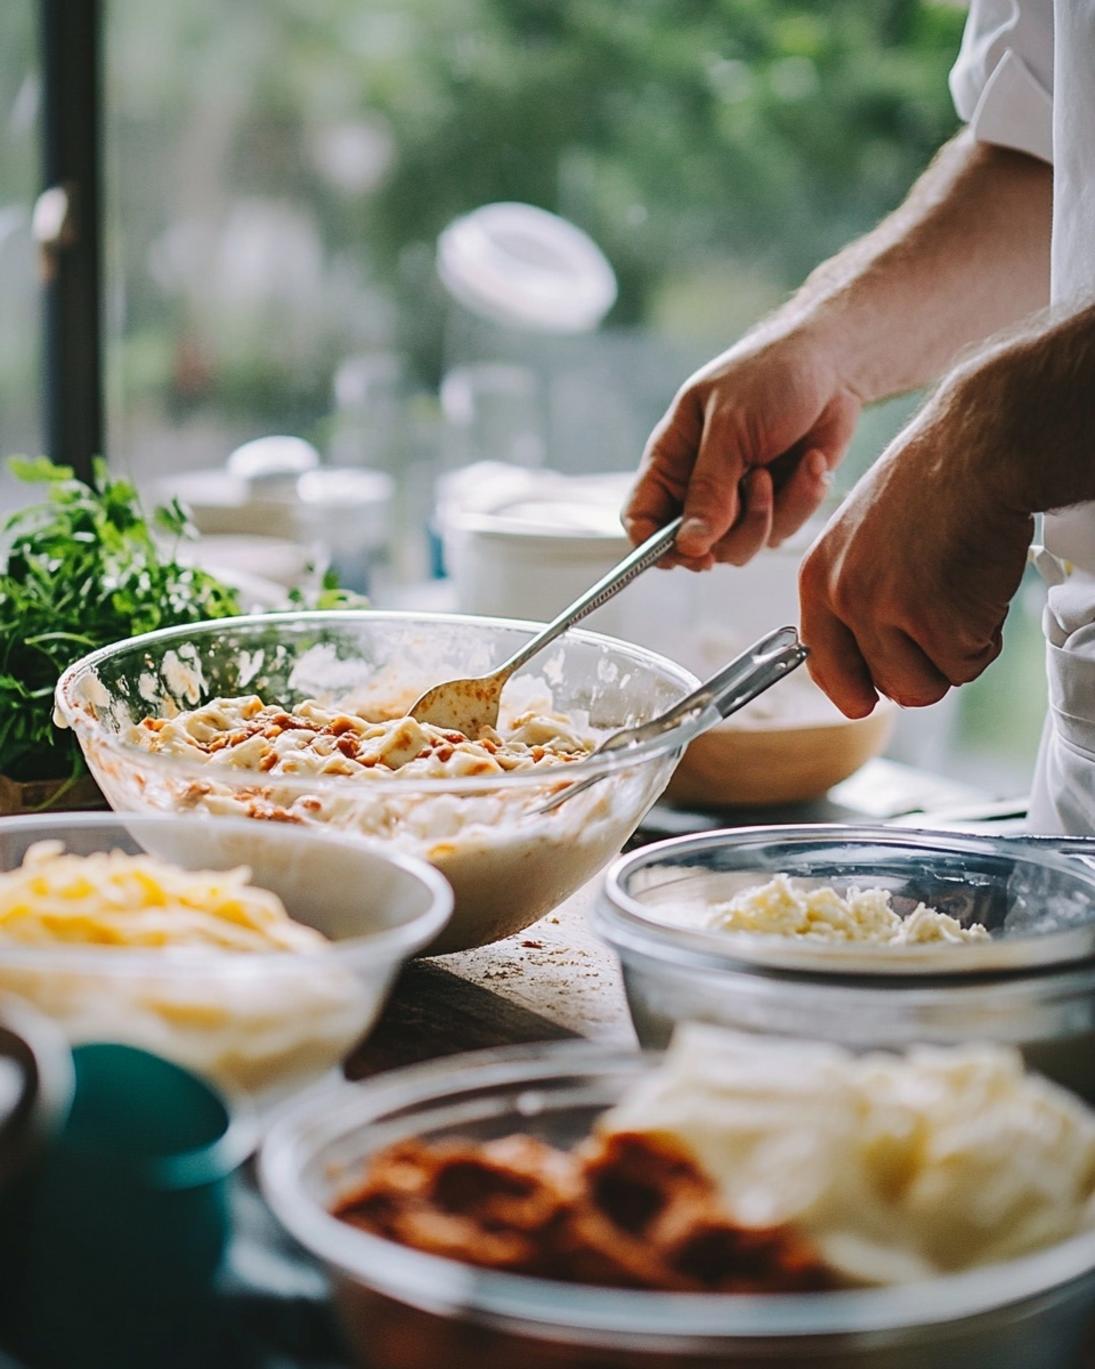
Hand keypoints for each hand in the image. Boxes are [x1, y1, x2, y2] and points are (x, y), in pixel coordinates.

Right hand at [624, 328, 861, 568]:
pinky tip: (810, 461)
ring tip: (779, 466)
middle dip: (727, 532)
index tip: (686, 552)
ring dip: (767, 512)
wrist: (830, 365)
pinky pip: (780, 533)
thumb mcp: (731, 428)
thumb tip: (689, 545)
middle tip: (756, 487)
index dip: (652, 545)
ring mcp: (736, 501)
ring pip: (739, 548)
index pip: (641, 517)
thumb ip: (709, 488)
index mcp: (671, 460)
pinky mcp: (775, 507)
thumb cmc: (768, 377)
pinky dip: (800, 500)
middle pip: (692, 546)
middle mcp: (697, 487)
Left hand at [798, 381, 1033, 716]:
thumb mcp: (863, 536)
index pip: (820, 659)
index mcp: (818, 577)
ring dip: (957, 654)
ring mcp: (887, 612)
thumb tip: (869, 657)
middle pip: (887, 686)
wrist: (976, 447)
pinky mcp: (936, 622)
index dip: (848, 687)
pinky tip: (981, 587)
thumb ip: (856, 592)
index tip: (863, 701)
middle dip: (923, 668)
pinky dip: (986, 637)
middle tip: (944, 624)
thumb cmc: (930, 484)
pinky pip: (968, 665)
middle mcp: (844, 598)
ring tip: (962, 596)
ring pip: (928, 685)